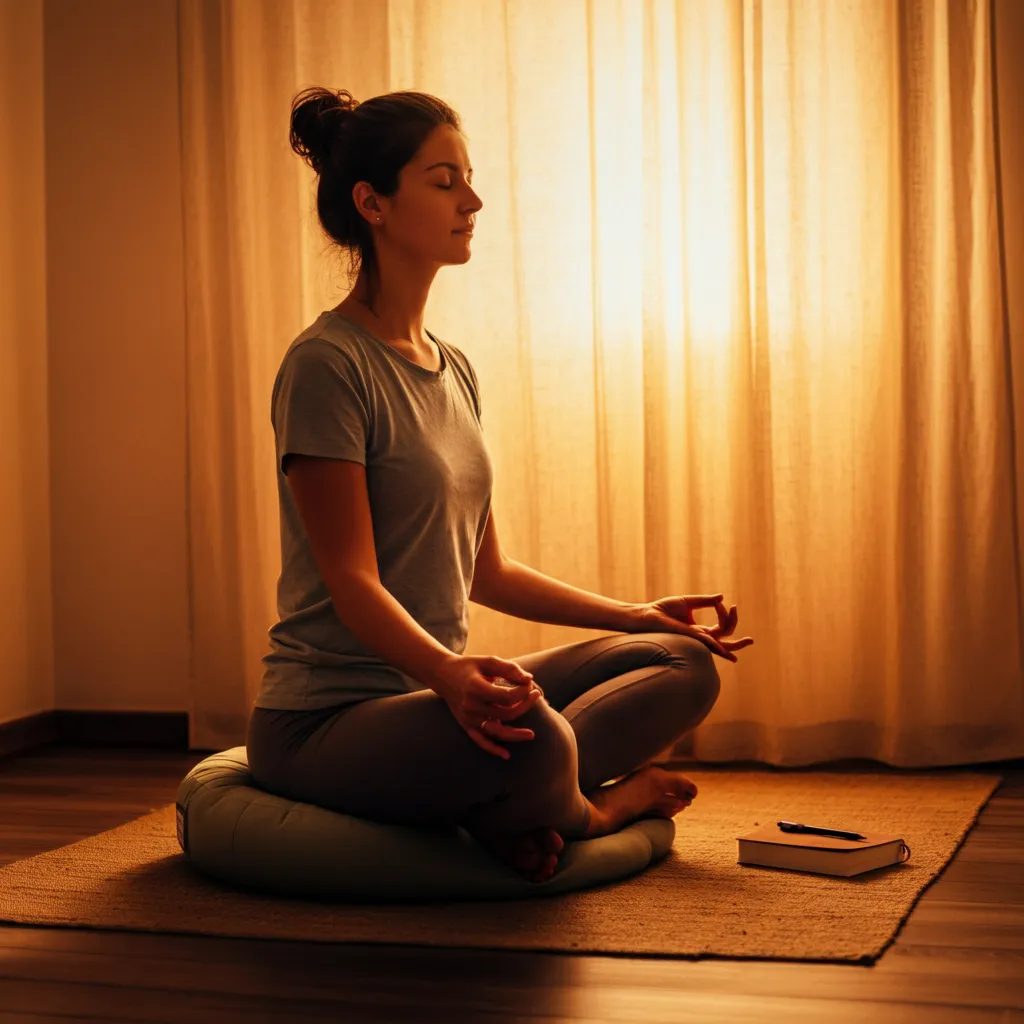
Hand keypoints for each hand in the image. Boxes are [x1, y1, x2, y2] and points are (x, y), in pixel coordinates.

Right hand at [430, 654, 544, 758]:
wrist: (443, 675)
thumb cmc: (469, 666)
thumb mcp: (488, 661)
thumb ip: (509, 668)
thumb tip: (529, 679)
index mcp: (476, 688)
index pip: (507, 696)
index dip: (523, 692)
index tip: (529, 684)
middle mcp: (471, 706)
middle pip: (505, 714)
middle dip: (524, 706)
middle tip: (537, 696)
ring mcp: (468, 718)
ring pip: (496, 732)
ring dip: (515, 734)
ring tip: (531, 734)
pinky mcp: (466, 725)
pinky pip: (481, 741)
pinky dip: (493, 749)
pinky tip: (507, 755)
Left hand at [628, 593, 753, 662]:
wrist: (648, 614)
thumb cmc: (664, 609)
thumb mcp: (688, 601)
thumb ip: (705, 601)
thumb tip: (722, 597)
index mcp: (699, 630)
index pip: (721, 627)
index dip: (726, 615)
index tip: (722, 603)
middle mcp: (699, 637)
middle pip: (724, 643)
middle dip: (738, 642)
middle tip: (751, 640)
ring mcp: (694, 639)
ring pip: (719, 646)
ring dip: (734, 644)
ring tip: (748, 641)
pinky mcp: (688, 636)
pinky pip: (707, 640)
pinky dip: (717, 643)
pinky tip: (726, 647)